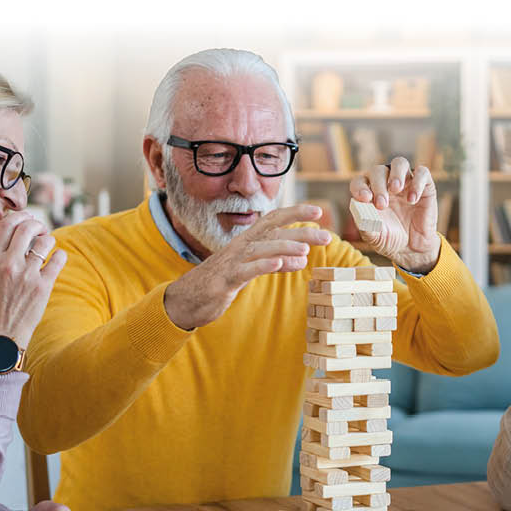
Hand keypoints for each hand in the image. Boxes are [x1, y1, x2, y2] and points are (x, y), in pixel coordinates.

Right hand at [0, 211, 66, 347]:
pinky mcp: (43, 286)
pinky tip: (58, 256)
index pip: (6, 225)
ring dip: (48, 238)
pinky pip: (58, 260)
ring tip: (48, 243)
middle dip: (37, 223)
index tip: (26, 218)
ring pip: (44, 242)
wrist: (0, 336)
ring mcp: (27, 275)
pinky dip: (60, 255)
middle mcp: (8, 264)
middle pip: (27, 228)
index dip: (19, 216)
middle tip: (40, 228)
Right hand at [164, 204, 330, 329]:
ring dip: (285, 247)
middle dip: (301, 231)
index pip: (273, 219)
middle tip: (326, 235)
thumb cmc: (219, 282)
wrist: (184, 300)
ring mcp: (232, 262)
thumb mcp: (250, 269)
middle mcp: (240, 246)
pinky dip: (263, 265)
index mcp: (247, 241)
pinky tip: (279, 264)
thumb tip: (302, 258)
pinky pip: (246, 270)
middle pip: (273, 232)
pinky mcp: (225, 280)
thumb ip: (275, 262)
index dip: (295, 213)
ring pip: (262, 248)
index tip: (318, 211)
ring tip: (306, 249)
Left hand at [348, 156, 440, 272]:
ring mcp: (405, 183)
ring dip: (396, 174)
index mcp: (369, 193)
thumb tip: (358, 206)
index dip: (360, 187)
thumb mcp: (374, 237)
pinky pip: (422, 173)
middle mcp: (386, 184)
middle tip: (382, 204)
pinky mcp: (424, 186)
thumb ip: (365, 225)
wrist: (412, 248)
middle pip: (378, 171)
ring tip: (396, 189)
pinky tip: (412, 200)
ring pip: (399, 163)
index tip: (365, 198)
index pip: (360, 181)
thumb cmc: (390, 239)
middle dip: (378, 185)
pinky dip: (417, 182)